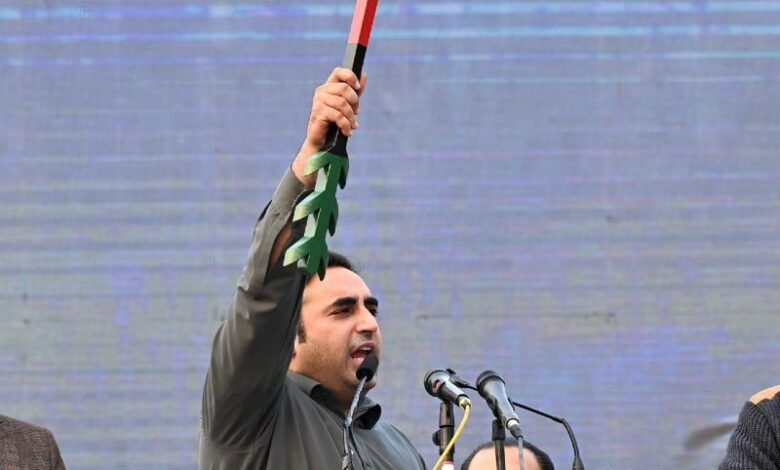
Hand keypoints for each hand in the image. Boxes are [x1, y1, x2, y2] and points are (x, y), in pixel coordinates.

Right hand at [293, 68, 367, 186]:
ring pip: (343, 103)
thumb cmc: (335, 123)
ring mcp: (319, 102)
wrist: (323, 143)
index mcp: (329, 86)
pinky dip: (346, 125)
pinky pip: (338, 116)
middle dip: (354, 102)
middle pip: (344, 88)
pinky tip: (347, 132)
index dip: (350, 76)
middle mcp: (322, 91)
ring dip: (351, 117)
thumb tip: (364, 75)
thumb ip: (355, 91)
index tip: (358, 87)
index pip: (339, 72)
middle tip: (356, 114)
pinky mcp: (318, 113)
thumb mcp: (348, 105)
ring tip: (352, 126)